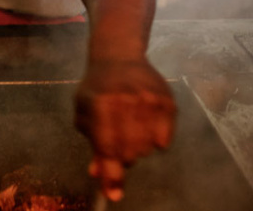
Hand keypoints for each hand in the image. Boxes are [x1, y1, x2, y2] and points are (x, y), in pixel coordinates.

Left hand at [74, 58, 175, 201]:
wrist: (118, 57)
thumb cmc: (97, 89)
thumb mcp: (85, 113)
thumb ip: (93, 144)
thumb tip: (99, 175)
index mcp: (101, 106)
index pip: (108, 148)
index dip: (111, 175)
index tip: (114, 195)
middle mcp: (126, 104)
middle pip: (130, 153)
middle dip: (122, 156)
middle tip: (118, 141)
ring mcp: (150, 102)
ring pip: (148, 149)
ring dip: (138, 147)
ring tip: (130, 127)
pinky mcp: (168, 102)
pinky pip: (164, 141)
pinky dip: (155, 139)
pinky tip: (145, 123)